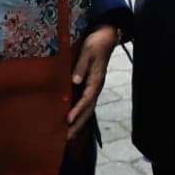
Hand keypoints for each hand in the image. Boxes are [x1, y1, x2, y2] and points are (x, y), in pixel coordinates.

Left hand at [67, 24, 116, 139]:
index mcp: (96, 79)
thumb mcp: (88, 51)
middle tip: (67, 138)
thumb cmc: (96, 42)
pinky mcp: (91, 85)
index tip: (68, 120)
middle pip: (88, 109)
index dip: (78, 110)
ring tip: (68, 136)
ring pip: (88, 109)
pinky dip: (79, 114)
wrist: (107, 36)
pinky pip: (85, 104)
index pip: (87, 98)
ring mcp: (94, 87)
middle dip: (78, 124)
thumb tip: (75, 81)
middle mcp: (96, 86)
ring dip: (79, 123)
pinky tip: (72, 121)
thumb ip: (82, 66)